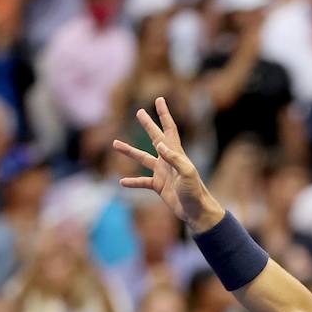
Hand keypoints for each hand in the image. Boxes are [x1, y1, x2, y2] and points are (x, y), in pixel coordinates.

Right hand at [115, 98, 223, 231]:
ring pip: (143, 158)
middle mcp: (168, 160)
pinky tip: (122, 182)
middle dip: (147, 125)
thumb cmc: (195, 192)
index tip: (160, 99)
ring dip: (129, 151)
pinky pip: (142, 182)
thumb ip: (174, 159)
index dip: (164, 114)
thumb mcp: (187, 173)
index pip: (169, 129)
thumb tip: (159, 145)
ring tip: (115, 143)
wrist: (197, 212)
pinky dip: (132, 182)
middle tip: (139, 112)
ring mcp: (163, 173)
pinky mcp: (159, 186)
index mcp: (176, 154)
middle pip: (155, 138)